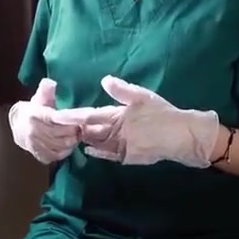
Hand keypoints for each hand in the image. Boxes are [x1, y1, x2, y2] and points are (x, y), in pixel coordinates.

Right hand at [9, 78, 80, 163]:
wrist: (18, 126)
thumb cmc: (34, 110)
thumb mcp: (39, 97)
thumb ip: (45, 90)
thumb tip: (50, 82)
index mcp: (33, 115)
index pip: (55, 119)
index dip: (70, 120)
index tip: (83, 118)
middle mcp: (32, 131)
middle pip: (60, 134)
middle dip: (74, 131)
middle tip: (82, 126)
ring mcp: (35, 145)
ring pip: (61, 146)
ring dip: (72, 141)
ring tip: (78, 134)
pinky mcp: (40, 156)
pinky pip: (57, 155)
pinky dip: (66, 150)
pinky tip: (69, 143)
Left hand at [54, 76, 219, 167]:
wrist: (181, 136)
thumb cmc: (163, 113)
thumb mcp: (143, 96)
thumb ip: (122, 90)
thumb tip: (105, 80)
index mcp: (118, 116)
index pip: (89, 116)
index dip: (72, 117)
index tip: (57, 117)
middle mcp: (117, 134)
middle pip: (90, 132)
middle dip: (77, 129)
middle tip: (62, 126)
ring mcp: (122, 149)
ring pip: (98, 144)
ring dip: (87, 139)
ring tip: (75, 135)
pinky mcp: (129, 158)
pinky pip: (109, 155)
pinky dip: (98, 152)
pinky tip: (90, 150)